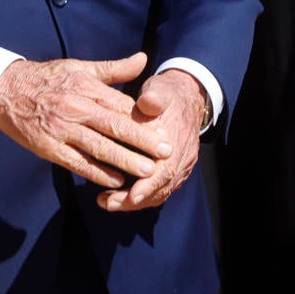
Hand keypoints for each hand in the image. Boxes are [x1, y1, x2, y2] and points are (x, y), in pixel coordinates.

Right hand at [0, 52, 169, 187]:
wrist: (6, 90)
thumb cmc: (49, 78)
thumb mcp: (81, 67)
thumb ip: (114, 68)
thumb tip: (143, 59)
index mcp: (86, 86)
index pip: (121, 104)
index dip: (145, 118)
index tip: (165, 128)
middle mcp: (76, 107)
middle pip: (114, 126)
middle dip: (142, 141)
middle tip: (166, 152)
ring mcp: (62, 129)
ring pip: (99, 147)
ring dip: (124, 160)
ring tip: (147, 171)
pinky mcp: (50, 148)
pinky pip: (77, 162)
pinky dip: (97, 172)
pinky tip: (115, 180)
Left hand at [97, 70, 204, 212]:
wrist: (186, 96)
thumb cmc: (167, 94)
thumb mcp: (160, 90)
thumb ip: (154, 97)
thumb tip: (146, 101)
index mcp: (178, 140)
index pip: (166, 169)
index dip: (149, 184)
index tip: (131, 195)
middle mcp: (182, 158)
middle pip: (161, 188)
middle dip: (135, 200)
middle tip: (108, 203)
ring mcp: (180, 166)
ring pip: (160, 192)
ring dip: (134, 201)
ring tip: (107, 202)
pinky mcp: (173, 169)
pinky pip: (159, 189)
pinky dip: (140, 196)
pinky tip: (119, 195)